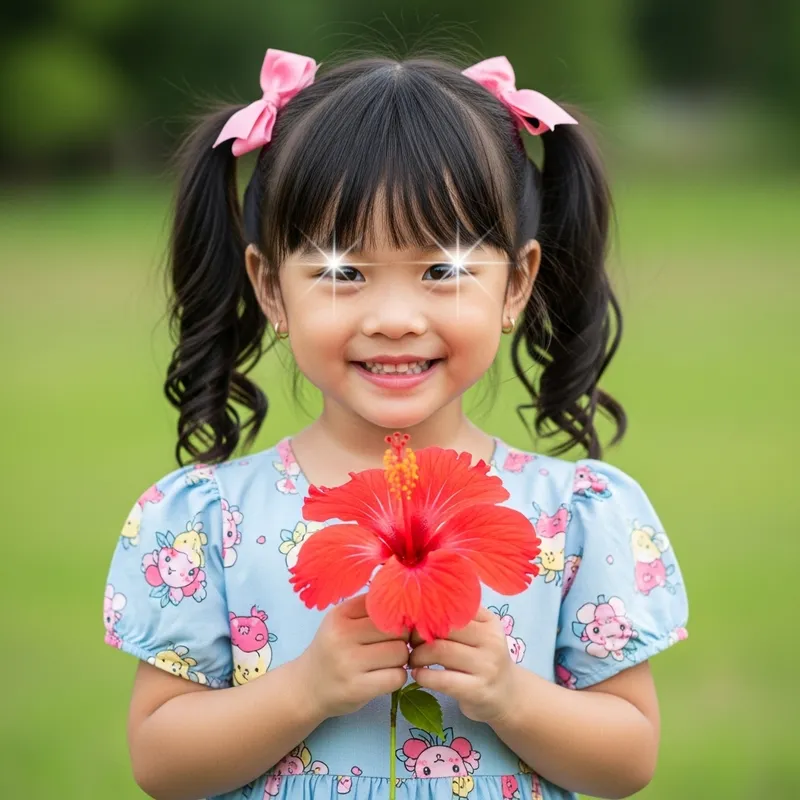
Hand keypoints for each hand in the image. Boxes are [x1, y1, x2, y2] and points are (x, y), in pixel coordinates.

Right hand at [295, 593, 408, 717]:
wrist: (306, 689)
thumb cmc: (331, 651)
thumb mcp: (341, 622)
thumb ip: (368, 609)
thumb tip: (406, 601)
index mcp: (340, 614)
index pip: (384, 606)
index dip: (396, 616)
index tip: (393, 626)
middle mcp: (342, 635)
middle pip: (397, 629)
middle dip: (401, 639)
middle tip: (391, 646)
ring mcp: (348, 663)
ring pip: (400, 652)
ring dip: (401, 659)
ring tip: (388, 662)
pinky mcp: (357, 688)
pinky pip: (397, 676)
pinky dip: (397, 677)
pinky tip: (386, 677)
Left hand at [408, 607, 519, 723]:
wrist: (508, 695)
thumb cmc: (484, 659)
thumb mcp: (479, 633)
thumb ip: (458, 619)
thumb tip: (420, 608)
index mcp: (489, 621)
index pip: (453, 608)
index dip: (429, 614)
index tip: (415, 623)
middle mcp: (491, 640)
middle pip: (445, 627)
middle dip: (421, 634)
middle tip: (411, 642)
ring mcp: (487, 666)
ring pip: (441, 651)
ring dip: (418, 655)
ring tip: (413, 659)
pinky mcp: (478, 690)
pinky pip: (443, 679)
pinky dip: (424, 676)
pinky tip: (418, 675)